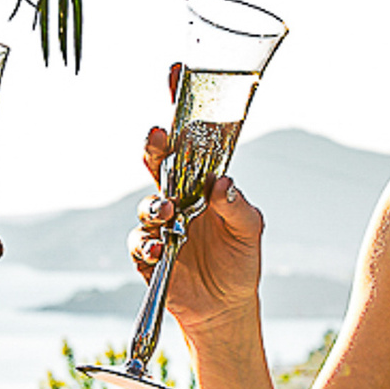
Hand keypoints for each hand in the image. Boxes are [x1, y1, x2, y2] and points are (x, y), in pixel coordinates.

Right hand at [128, 123, 264, 339]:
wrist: (225, 306)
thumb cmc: (239, 261)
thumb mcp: (250, 232)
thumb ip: (237, 207)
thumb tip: (222, 183)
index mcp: (202, 187)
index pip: (189, 148)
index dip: (179, 119)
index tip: (172, 81)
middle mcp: (178, 201)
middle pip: (159, 166)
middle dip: (154, 147)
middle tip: (156, 136)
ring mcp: (161, 226)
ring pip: (146, 205)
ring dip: (154, 204)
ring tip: (167, 212)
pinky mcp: (148, 253)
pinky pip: (139, 242)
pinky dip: (146, 243)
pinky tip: (159, 249)